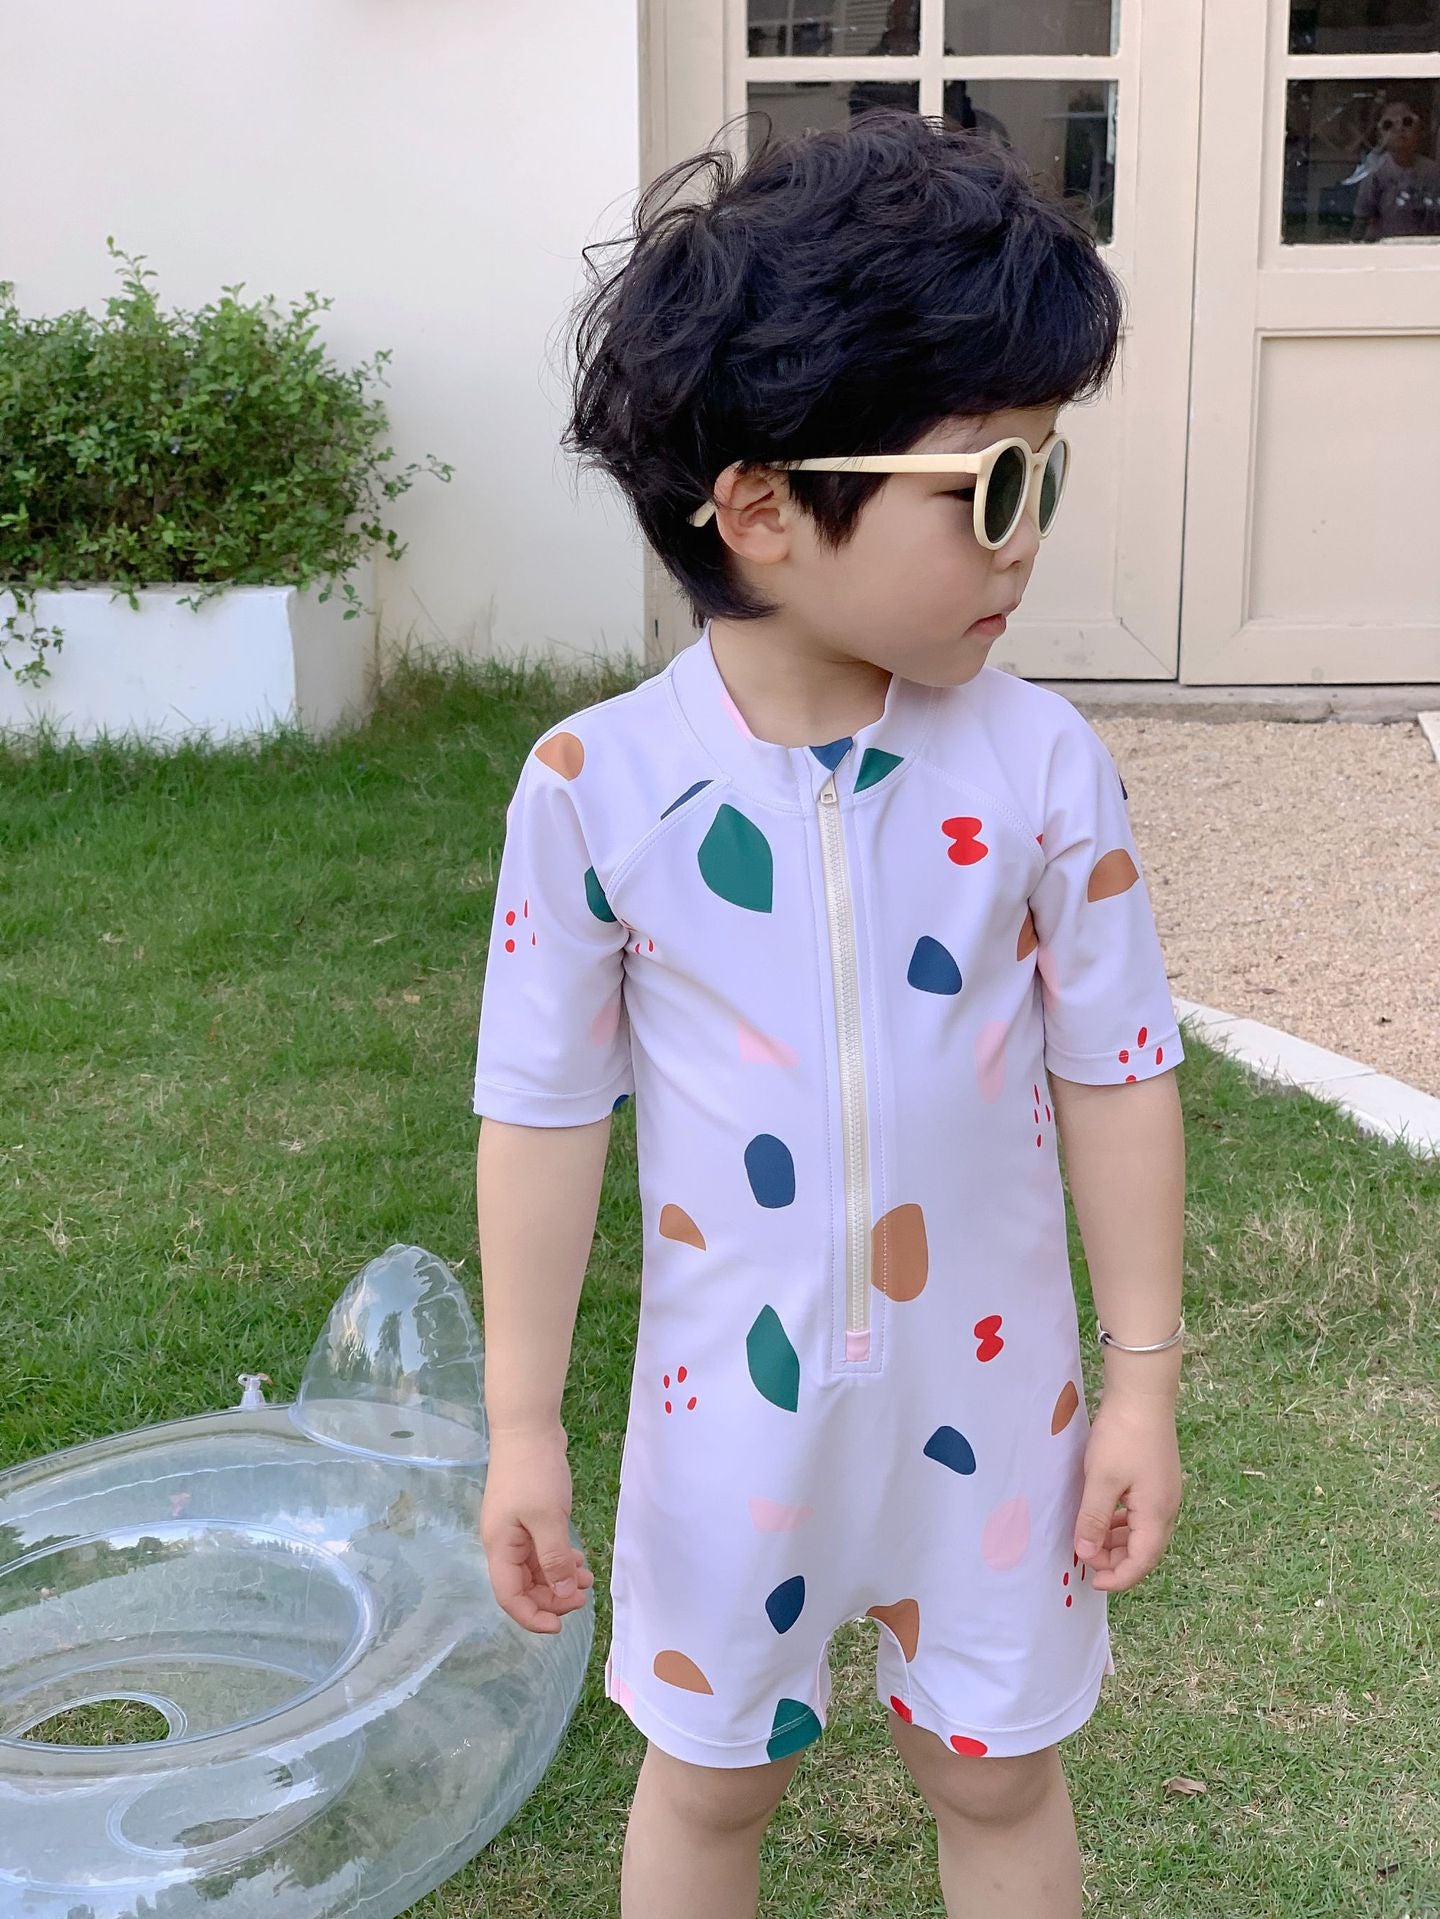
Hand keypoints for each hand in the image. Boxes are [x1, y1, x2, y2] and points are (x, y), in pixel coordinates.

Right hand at [480, 1423, 594, 1632]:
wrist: (528, 1427)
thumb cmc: (534, 1472)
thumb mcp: (548, 1518)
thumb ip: (554, 1559)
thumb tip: (561, 1595)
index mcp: (500, 1547)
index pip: (509, 1597)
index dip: (532, 1617)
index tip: (560, 1626)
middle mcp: (504, 1542)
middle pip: (523, 1586)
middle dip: (552, 1598)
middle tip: (583, 1595)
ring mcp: (515, 1529)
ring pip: (535, 1568)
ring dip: (559, 1579)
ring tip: (588, 1579)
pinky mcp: (528, 1516)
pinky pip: (542, 1549)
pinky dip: (559, 1559)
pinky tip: (579, 1559)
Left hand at [1072, 1392, 1182, 1592]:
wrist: (1143, 1393)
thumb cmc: (1123, 1436)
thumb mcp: (1101, 1480)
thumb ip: (1094, 1519)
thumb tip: (1086, 1555)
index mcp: (1157, 1514)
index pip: (1142, 1561)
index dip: (1118, 1577)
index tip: (1092, 1582)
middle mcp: (1166, 1507)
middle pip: (1145, 1550)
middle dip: (1116, 1561)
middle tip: (1085, 1559)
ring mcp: (1163, 1492)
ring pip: (1142, 1532)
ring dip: (1118, 1542)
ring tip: (1090, 1540)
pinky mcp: (1156, 1478)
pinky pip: (1140, 1514)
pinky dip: (1122, 1523)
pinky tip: (1103, 1516)